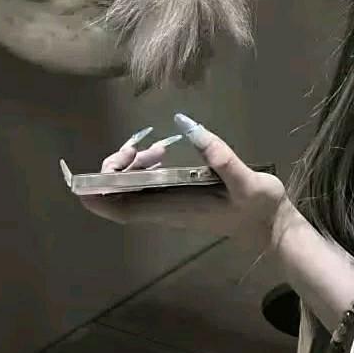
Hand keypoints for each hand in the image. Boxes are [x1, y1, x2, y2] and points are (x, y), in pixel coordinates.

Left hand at [79, 113, 288, 247]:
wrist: (273, 229)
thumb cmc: (260, 207)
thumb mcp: (245, 180)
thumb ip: (218, 154)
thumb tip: (185, 123)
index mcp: (174, 208)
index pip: (121, 209)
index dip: (96, 196)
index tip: (81, 178)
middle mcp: (165, 211)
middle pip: (120, 197)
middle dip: (115, 169)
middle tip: (136, 146)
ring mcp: (170, 207)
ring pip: (132, 191)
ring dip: (131, 167)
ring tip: (156, 147)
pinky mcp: (177, 201)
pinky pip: (146, 188)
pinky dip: (144, 169)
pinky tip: (163, 154)